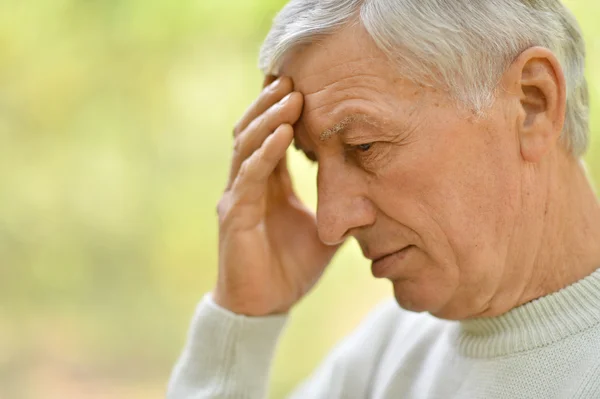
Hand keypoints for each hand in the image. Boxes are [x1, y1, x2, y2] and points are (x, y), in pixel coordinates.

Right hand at [213, 76, 339, 315]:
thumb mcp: (322, 231)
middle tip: (293, 77)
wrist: (265, 306)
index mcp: (267, 185)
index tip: (303, 86)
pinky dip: (266, 152)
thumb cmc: (289, 269)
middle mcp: (248, 185)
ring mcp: (238, 197)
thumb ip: (336, 207)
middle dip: (272, 104)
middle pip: (253, 131)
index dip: (282, 112)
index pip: (271, 138)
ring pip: (247, 146)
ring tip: (290, 95)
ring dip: (269, 118)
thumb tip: (370, 192)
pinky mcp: (235, 215)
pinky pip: (250, 176)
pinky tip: (284, 133)